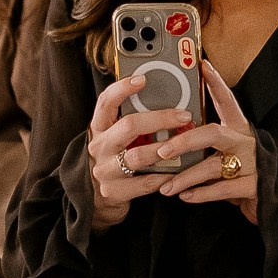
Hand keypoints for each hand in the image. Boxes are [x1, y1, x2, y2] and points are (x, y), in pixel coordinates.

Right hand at [86, 71, 178, 227]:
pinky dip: (163, 176)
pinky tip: (178, 172)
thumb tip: (167, 97)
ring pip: (138, 156)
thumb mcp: (115, 137)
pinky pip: (144, 184)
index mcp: (99, 128)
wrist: (92, 198)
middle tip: (184, 116)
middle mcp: (99, 147)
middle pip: (128, 126)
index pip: (105, 101)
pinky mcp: (114, 192)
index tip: (143, 79)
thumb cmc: (114, 159)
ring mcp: (105, 170)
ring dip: (165, 149)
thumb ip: (132, 121)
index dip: (123, 88)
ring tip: (184, 143)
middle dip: (160, 119)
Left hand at [154, 63, 259, 222]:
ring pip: (213, 165)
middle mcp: (246, 141)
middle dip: (185, 140)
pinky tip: (185, 196)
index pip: (227, 100)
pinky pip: (223, 188)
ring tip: (166, 185)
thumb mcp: (225, 151)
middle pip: (213, 133)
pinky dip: (201, 193)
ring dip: (186, 176)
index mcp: (238, 128)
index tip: (203, 65)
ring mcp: (252, 163)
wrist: (274, 199)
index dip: (215, 82)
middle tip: (163, 150)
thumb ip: (204, 142)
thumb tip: (166, 137)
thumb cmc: (240, 170)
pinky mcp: (254, 185)